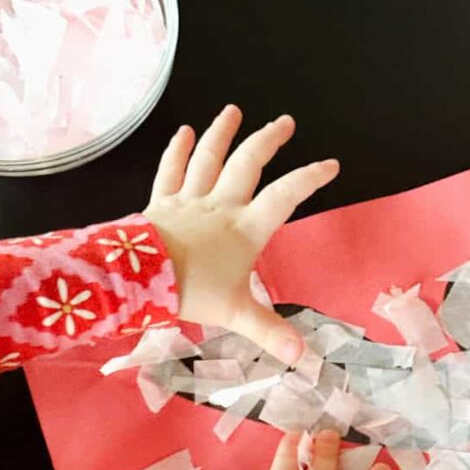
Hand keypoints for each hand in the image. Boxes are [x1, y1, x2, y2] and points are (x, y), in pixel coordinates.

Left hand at [144, 106, 338, 364]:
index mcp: (245, 230)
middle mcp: (220, 206)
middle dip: (268, 141)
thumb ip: (270, 332)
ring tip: (233, 111)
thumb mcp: (236, 315)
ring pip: (209, 158)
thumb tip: (302, 357)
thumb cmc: (191, 293)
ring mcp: (189, 201)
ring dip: (223, 133)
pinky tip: (184, 132)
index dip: (309, 178)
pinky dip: (178, 150)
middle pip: (248, 164)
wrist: (140, 279)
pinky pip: (171, 170)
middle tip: (285, 123)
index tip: (329, 164)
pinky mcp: (161, 203)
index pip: (285, 196)